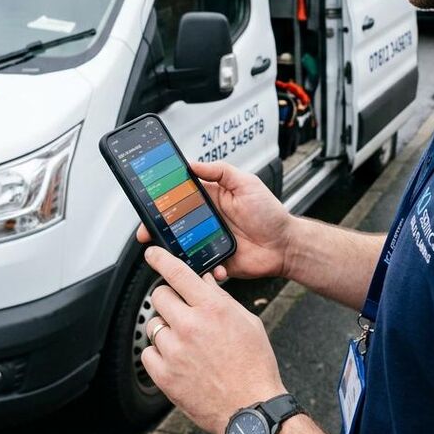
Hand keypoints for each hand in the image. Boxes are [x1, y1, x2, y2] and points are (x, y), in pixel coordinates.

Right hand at [136, 160, 296, 281]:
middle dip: (157, 228)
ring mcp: (208, 242)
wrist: (285, 245)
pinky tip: (205, 267)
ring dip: (173, 251)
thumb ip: (220, 171)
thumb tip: (193, 164)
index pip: (179, 197)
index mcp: (210, 199)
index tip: (148, 202)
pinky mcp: (215, 261)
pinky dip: (198, 269)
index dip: (162, 200)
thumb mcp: (247, 183)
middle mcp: (206, 220)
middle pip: (173, 224)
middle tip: (147, 232)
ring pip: (181, 247)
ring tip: (168, 252)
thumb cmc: (270, 213)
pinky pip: (200, 267)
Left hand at [141, 245, 287, 433]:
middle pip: (159, 295)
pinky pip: (147, 352)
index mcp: (212, 309)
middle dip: (169, 299)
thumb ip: (221, 299)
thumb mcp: (247, 322)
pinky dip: (158, 353)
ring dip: (165, 328)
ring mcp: (175, 351)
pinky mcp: (165, 375)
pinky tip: (177, 359)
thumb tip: (204, 282)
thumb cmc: (254, 366)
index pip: (178, 273)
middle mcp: (190, 326)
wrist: (251, 407)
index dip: (160, 258)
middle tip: (180, 312)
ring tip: (185, 343)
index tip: (151, 253)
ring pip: (153, 324)